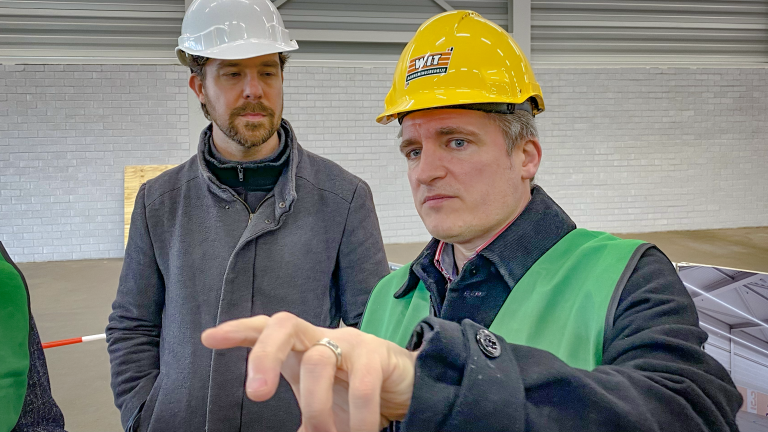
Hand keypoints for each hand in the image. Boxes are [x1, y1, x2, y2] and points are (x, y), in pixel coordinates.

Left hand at [202, 312, 418, 431]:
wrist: (407, 389)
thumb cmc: (355, 395)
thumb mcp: (321, 405)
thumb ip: (303, 419)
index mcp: (300, 348)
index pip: (266, 328)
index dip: (239, 330)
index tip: (209, 338)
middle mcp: (321, 337)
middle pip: (283, 324)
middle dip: (264, 355)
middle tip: (257, 394)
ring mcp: (350, 341)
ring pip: (317, 361)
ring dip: (317, 409)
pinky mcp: (378, 353)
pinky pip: (362, 386)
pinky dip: (356, 420)